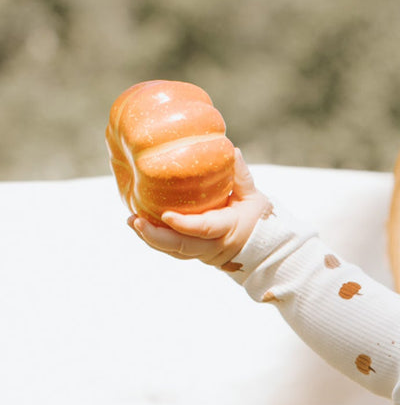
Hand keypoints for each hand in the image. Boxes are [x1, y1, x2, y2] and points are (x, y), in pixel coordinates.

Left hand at [129, 150, 271, 267]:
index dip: (184, 225)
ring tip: (131, 222)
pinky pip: (173, 249)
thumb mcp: (254, 197)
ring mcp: (203, 253)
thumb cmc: (258, 220)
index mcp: (228, 230)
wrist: (263, 249)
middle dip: (157, 236)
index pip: (204, 229)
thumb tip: (231, 150)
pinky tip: (139, 225)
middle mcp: (213, 246)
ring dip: (151, 239)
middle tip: (135, 221)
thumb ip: (241, 176)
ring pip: (174, 251)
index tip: (165, 214)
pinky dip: (156, 239)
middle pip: (182, 247)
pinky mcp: (195, 253)